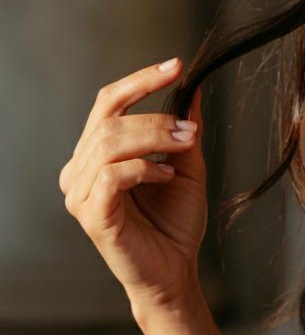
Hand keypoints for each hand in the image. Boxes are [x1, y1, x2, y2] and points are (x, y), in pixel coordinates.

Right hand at [58, 58, 208, 313]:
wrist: (175, 270)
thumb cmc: (175, 222)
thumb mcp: (187, 166)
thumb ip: (185, 130)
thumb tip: (194, 89)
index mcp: (97, 153)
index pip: (108, 101)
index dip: (141, 79)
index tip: (178, 65)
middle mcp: (80, 170)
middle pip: (109, 120)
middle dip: (155, 117)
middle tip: (190, 131)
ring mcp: (80, 193)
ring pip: (109, 143)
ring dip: (154, 138)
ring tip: (185, 147)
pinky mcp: (91, 215)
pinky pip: (111, 176)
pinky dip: (144, 168)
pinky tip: (166, 176)